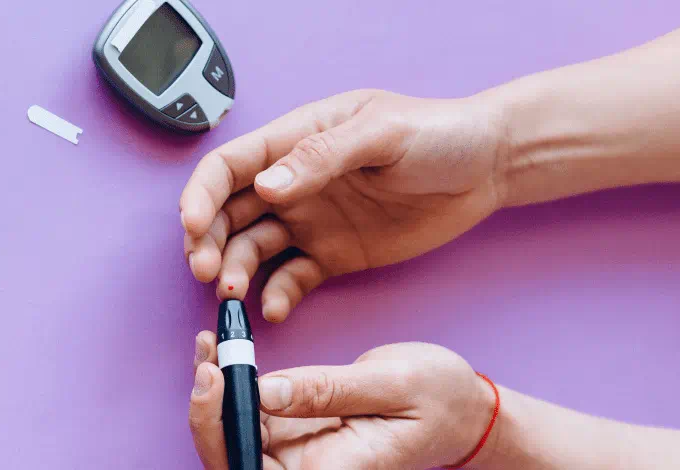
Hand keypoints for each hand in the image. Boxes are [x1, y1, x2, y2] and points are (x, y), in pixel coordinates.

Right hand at [180, 90, 510, 320]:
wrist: (489, 168)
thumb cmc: (438, 133)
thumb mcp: (381, 133)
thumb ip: (321, 158)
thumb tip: (266, 186)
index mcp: (294, 142)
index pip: (228, 167)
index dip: (201, 194)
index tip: (190, 225)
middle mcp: (292, 184)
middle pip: (227, 213)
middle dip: (206, 242)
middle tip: (207, 271)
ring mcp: (309, 222)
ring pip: (250, 249)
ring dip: (234, 271)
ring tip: (233, 295)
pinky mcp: (331, 256)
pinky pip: (290, 279)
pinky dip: (276, 296)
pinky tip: (274, 309)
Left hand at [190, 334, 495, 469]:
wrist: (463, 408)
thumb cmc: (442, 399)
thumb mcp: (394, 383)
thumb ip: (328, 390)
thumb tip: (264, 392)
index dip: (223, 436)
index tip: (217, 382)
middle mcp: (305, 468)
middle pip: (232, 457)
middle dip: (207, 411)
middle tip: (206, 358)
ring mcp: (294, 449)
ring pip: (232, 433)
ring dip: (213, 390)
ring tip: (209, 342)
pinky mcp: (290, 426)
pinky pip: (246, 411)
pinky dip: (228, 380)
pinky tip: (220, 347)